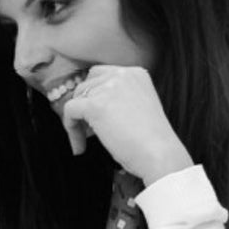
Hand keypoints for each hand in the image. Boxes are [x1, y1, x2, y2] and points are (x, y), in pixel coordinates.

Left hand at [59, 65, 192, 183]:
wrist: (159, 155)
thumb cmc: (152, 141)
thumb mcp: (138, 107)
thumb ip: (119, 99)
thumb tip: (90, 105)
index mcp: (136, 74)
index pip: (102, 75)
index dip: (94, 96)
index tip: (96, 118)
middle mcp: (122, 75)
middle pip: (87, 84)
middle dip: (84, 106)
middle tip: (89, 130)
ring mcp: (108, 88)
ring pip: (76, 98)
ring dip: (77, 121)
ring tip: (86, 142)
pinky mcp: (95, 105)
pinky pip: (69, 111)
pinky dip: (71, 130)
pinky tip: (80, 147)